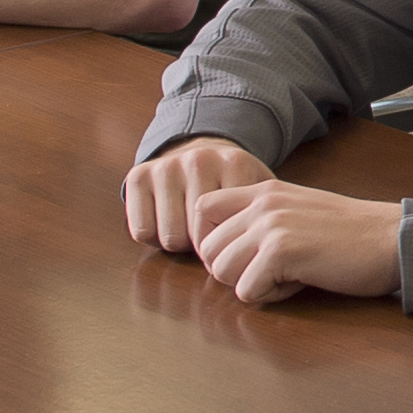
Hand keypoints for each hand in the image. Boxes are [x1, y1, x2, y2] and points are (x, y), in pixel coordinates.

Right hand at [124, 138, 275, 250]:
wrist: (202, 149)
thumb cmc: (234, 184)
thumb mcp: (260, 193)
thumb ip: (269, 218)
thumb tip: (274, 263)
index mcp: (235, 163)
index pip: (231, 233)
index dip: (231, 248)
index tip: (234, 242)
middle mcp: (199, 160)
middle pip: (199, 239)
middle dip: (204, 248)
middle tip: (210, 236)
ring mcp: (167, 166)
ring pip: (169, 239)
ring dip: (179, 243)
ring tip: (190, 228)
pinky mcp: (137, 175)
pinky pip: (142, 232)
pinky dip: (153, 236)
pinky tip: (166, 221)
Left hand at [189, 182, 403, 303]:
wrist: (393, 239)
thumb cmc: (354, 234)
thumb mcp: (301, 209)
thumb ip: (265, 218)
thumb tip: (230, 248)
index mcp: (265, 190)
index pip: (202, 209)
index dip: (214, 240)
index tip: (243, 256)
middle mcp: (262, 203)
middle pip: (209, 249)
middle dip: (235, 270)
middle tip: (273, 271)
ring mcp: (270, 225)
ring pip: (221, 271)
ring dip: (252, 283)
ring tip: (288, 276)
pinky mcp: (281, 251)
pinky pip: (247, 291)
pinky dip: (272, 296)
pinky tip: (301, 282)